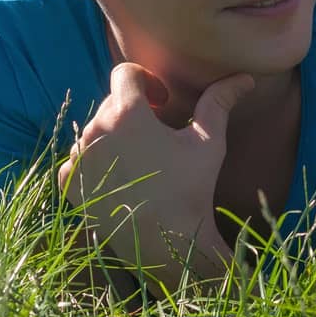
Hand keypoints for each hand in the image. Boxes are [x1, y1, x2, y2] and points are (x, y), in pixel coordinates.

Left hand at [58, 63, 254, 290]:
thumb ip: (219, 102)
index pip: (126, 74)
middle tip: (158, 135)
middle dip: (134, 111)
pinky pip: (79, 158)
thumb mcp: (208, 141)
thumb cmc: (190, 187)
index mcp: (126, 113)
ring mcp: (78, 157)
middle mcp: (95, 130)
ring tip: (141, 159)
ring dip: (115, 136)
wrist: (167, 242)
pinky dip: (97, 162)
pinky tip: (121, 177)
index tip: (162, 102)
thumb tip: (246, 78)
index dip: (147, 81)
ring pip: (95, 131)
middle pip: (111, 103)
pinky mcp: (69, 183)